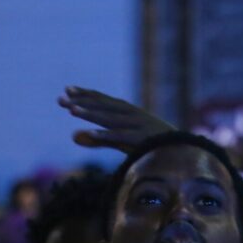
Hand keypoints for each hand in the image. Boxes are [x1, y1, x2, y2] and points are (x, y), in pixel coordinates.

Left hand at [58, 87, 173, 152]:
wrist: (181, 153)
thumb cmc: (149, 144)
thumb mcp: (121, 139)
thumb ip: (97, 138)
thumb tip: (72, 136)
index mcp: (127, 111)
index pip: (103, 100)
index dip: (85, 94)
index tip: (67, 90)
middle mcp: (132, 114)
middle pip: (103, 106)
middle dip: (82, 102)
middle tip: (61, 99)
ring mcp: (138, 126)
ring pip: (110, 119)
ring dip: (91, 114)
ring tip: (72, 111)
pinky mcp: (142, 140)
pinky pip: (122, 137)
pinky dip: (107, 135)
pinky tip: (91, 134)